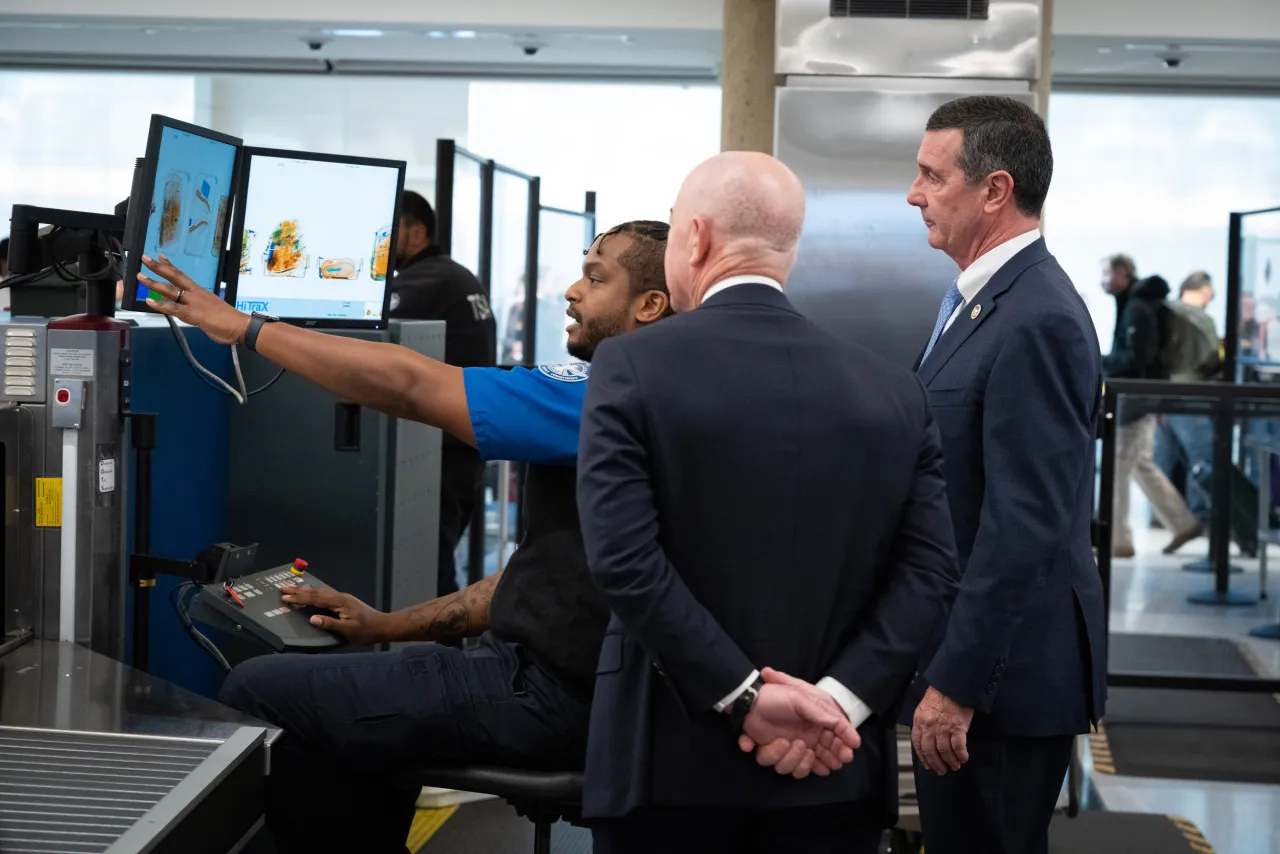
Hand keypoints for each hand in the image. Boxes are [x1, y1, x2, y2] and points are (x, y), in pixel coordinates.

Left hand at [138, 254, 250, 344]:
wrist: (239, 326)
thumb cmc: (228, 321)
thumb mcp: (210, 311)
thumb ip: (198, 310)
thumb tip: (191, 313)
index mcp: (200, 292)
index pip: (182, 275)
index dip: (170, 265)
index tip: (160, 255)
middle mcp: (195, 294)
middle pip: (174, 277)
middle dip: (159, 267)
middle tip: (145, 258)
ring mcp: (193, 303)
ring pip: (171, 290)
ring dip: (154, 283)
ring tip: (140, 277)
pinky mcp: (192, 314)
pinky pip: (173, 308)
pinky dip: (160, 305)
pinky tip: (149, 301)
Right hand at [280, 585, 390, 645]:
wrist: (383, 626)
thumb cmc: (367, 630)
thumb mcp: (347, 630)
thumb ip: (329, 624)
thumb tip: (312, 618)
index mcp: (339, 602)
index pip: (315, 599)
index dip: (299, 598)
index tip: (285, 596)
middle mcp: (340, 597)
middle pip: (316, 592)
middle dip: (299, 590)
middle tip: (283, 587)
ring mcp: (343, 598)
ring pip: (321, 591)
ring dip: (306, 590)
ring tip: (293, 587)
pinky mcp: (345, 601)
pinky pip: (326, 594)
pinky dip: (315, 592)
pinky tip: (312, 592)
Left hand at [737, 669, 860, 778]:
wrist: (749, 701)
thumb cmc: (777, 697)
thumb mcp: (803, 699)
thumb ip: (824, 714)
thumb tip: (847, 729)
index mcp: (815, 724)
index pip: (834, 739)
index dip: (842, 747)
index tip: (847, 754)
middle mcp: (805, 738)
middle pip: (822, 757)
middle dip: (828, 759)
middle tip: (833, 762)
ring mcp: (790, 748)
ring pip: (799, 766)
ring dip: (799, 758)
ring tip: (797, 743)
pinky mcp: (774, 753)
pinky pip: (779, 765)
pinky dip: (779, 756)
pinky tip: (781, 744)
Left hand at [911, 685, 973, 774]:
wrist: (953, 684)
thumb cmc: (940, 694)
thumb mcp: (924, 707)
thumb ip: (923, 722)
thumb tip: (926, 738)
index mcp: (919, 721)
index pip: (918, 744)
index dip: (923, 757)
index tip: (928, 765)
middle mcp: (929, 726)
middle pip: (930, 751)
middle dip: (936, 764)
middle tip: (942, 771)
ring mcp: (943, 728)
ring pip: (945, 751)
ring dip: (950, 761)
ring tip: (955, 766)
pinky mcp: (958, 727)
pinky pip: (959, 747)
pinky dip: (961, 755)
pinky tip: (963, 758)